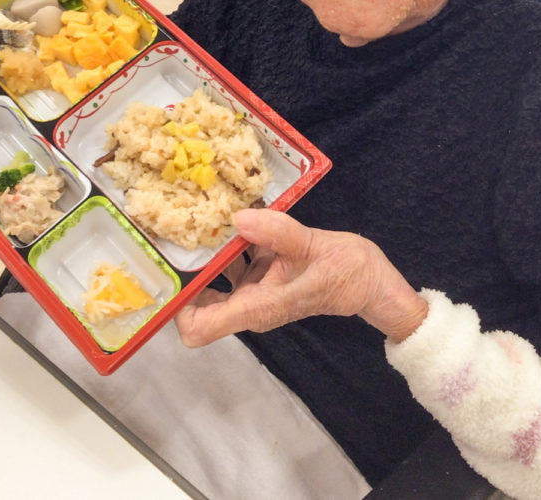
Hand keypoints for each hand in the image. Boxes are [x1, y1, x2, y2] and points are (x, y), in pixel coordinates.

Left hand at [174, 208, 428, 347]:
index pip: (199, 327)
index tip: (168, 273)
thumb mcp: (316, 247)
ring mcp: (253, 288)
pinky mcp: (261, 272)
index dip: (177, 307)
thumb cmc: (348, 273)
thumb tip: (239, 219)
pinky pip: (231, 258)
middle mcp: (248, 302)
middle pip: (196, 301)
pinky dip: (224, 241)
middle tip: (170, 231)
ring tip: (190, 213)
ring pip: (212, 275)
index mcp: (257, 306)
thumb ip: (279, 233)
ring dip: (201, 251)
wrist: (372, 282)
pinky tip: (224, 212)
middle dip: (182, 271)